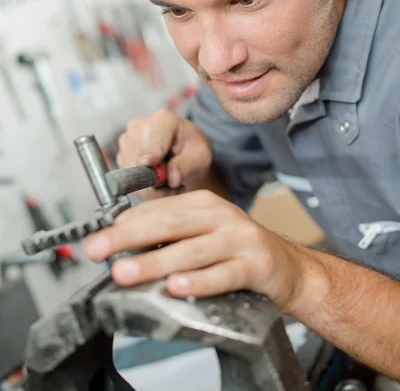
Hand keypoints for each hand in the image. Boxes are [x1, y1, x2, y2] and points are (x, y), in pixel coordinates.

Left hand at [83, 190, 303, 312]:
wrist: (288, 267)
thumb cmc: (237, 249)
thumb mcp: (204, 231)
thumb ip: (170, 234)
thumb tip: (123, 242)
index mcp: (204, 204)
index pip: (158, 210)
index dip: (124, 224)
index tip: (96, 239)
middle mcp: (221, 216)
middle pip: (170, 224)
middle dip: (129, 238)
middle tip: (99, 251)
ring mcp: (239, 239)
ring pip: (192, 250)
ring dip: (155, 262)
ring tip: (126, 273)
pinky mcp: (256, 265)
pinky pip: (223, 274)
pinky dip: (199, 281)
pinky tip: (177, 287)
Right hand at [117, 110, 212, 198]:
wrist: (182, 148)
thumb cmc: (192, 147)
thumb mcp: (199, 156)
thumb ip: (186, 165)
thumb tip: (172, 179)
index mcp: (163, 120)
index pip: (153, 141)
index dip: (151, 157)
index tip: (151, 168)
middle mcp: (139, 126)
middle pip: (138, 161)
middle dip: (155, 181)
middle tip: (174, 187)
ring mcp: (127, 139)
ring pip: (131, 173)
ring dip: (150, 187)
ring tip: (169, 182)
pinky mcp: (121, 154)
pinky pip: (128, 178)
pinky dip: (144, 187)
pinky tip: (157, 181)